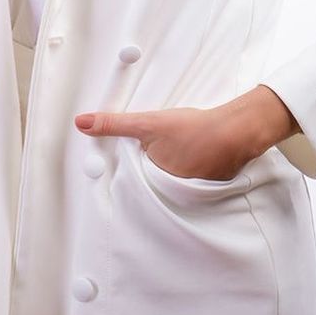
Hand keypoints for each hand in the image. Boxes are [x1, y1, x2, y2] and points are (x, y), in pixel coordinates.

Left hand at [73, 86, 298, 180]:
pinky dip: (196, 167)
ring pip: (176, 177)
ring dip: (178, 164)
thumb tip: (80, 123)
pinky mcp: (210, 186)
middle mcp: (171, 192)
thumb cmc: (191, 128)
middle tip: (170, 143)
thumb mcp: (147, 122)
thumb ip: (114, 124)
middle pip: (156, 175)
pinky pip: (196, 178)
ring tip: (184, 146)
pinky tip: (200, 152)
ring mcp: (192, 191)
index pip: (137, 173)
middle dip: (159, 162)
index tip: (146, 148)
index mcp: (153, 179)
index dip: (140, 158)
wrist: (235, 131)